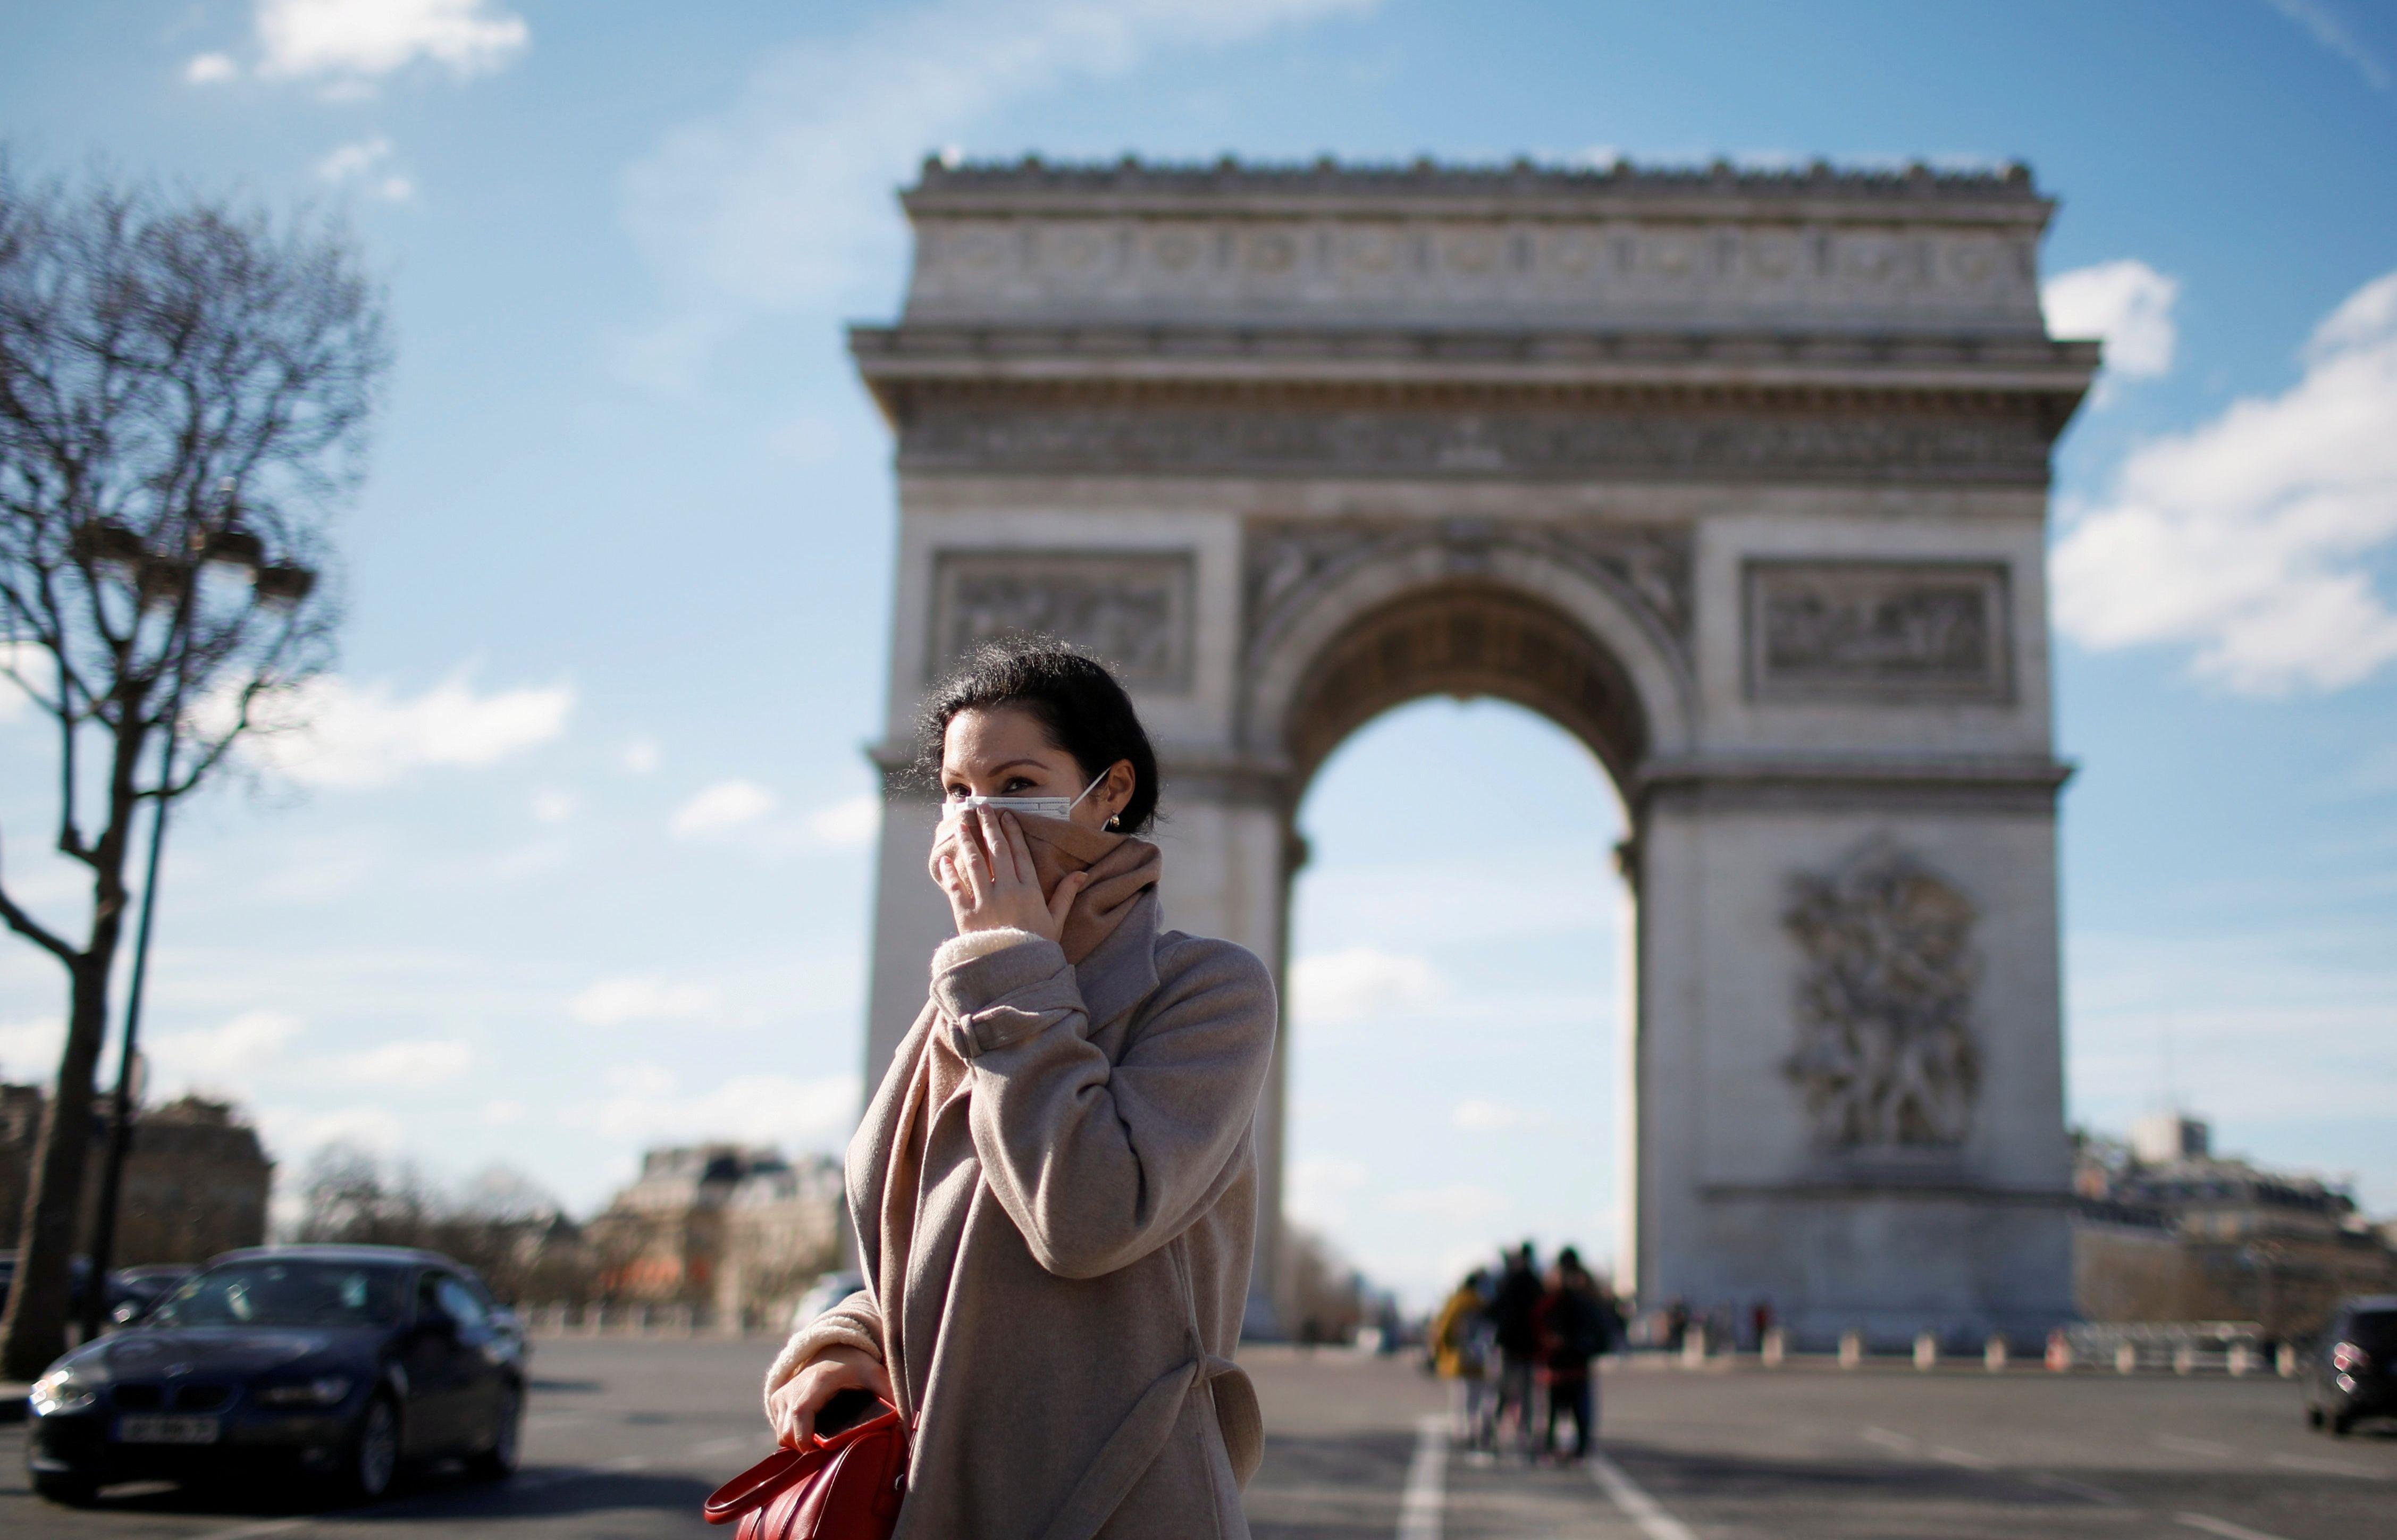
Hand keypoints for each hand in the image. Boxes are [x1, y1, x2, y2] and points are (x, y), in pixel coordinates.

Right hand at [766, 1346, 894, 1448]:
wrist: (832, 1347)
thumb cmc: (854, 1363)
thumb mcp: (874, 1372)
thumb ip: (888, 1391)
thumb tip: (908, 1419)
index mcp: (818, 1382)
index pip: (802, 1414)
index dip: (804, 1438)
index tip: (817, 1452)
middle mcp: (795, 1388)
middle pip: (787, 1431)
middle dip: (804, 1447)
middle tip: (827, 1449)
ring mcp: (783, 1395)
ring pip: (782, 1433)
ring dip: (798, 1442)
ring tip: (821, 1440)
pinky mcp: (777, 1400)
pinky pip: (779, 1428)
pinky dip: (792, 1435)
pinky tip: (811, 1432)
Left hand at [930, 809, 1089, 943]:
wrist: (1015, 977)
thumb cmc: (1037, 949)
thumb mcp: (1056, 922)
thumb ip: (1065, 895)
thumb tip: (1082, 873)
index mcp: (1030, 891)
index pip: (1020, 854)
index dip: (1012, 832)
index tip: (1006, 816)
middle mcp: (1007, 892)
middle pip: (997, 851)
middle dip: (988, 826)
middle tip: (981, 807)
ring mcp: (986, 903)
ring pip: (974, 864)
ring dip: (966, 841)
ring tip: (959, 823)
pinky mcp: (966, 916)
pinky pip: (956, 889)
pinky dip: (950, 874)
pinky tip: (945, 860)